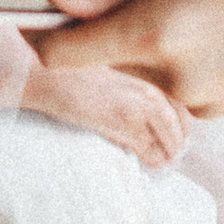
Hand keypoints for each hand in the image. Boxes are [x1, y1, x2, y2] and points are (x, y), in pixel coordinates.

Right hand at [16, 63, 191, 165]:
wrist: (41, 68)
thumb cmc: (65, 60)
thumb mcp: (106, 58)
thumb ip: (129, 74)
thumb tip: (137, 98)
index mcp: (147, 62)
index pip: (180, 96)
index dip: (180, 117)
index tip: (176, 128)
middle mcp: (150, 82)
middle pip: (181, 119)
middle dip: (178, 138)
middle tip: (173, 149)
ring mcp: (140, 104)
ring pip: (171, 139)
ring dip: (169, 153)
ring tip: (165, 162)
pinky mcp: (125, 124)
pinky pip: (151, 151)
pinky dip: (154, 161)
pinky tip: (152, 165)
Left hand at [34, 0, 223, 116]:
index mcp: (159, 32)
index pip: (63, 53)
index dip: (35, 33)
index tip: (25, 11)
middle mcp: (173, 78)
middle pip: (102, 57)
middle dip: (103, 24)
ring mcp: (197, 101)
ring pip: (138, 67)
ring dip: (142, 37)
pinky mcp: (216, 109)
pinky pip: (170, 79)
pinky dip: (175, 53)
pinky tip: (216, 22)